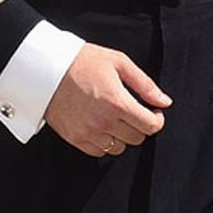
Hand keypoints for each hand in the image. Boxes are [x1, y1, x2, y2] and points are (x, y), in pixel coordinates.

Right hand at [44, 43, 171, 157]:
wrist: (47, 67)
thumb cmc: (83, 60)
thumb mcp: (118, 62)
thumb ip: (145, 84)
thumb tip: (165, 101)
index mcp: (117, 102)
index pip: (150, 126)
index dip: (157, 119)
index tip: (153, 112)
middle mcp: (104, 121)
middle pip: (137, 138)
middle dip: (140, 125)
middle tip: (132, 111)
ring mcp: (88, 132)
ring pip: (119, 148)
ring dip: (122, 135)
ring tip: (114, 117)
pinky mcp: (75, 138)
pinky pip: (100, 152)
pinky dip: (104, 142)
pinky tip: (100, 125)